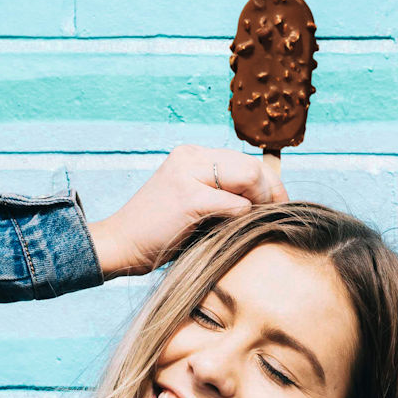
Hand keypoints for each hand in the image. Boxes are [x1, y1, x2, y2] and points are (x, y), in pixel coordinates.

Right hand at [87, 144, 288, 277]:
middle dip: (272, 192)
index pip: (245, 159)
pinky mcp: (188, 197)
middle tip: (276, 215)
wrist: (120, 244)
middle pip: (252, 165)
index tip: (277, 205)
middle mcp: (189, 156)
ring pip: (249, 178)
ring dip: (260, 203)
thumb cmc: (159, 232)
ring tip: (257, 223)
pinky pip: (235, 204)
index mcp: (191, 154)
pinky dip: (241, 218)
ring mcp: (187, 174)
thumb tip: (266, 199)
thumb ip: (221, 193)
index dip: (269, 182)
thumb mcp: (193, 201)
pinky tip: (233, 230)